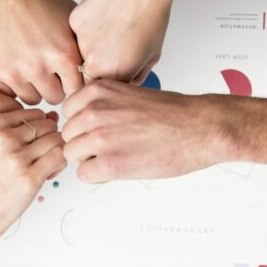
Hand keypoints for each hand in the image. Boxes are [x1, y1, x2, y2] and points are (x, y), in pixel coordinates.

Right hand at [0, 0, 82, 104]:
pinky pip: (7, 92)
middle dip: (54, 86)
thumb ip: (82, 50)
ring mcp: (12, 71)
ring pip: (30, 98)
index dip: (73, 82)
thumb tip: (99, 71)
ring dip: (32, 86)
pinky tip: (12, 61)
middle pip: (54, 98)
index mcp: (63, 54)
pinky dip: (9, 81)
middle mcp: (38, 66)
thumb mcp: (71, 21)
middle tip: (47, 69)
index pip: (77, 90)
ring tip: (29, 63)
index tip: (68, 76)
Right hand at [0, 108, 66, 244]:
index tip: (33, 145)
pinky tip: (47, 174)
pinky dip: (59, 165)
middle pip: (49, 126)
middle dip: (51, 140)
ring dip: (56, 153)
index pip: (36, 113)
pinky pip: (60, 157)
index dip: (41, 129)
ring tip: (44, 167)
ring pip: (57, 140)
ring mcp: (17, 157)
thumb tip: (53, 117)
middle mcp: (5, 137)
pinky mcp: (29, 176)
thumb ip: (21, 129)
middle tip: (41, 158)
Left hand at [61, 80, 224, 182]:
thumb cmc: (172, 113)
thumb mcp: (128, 93)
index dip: (83, 125)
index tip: (98, 130)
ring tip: (116, 156)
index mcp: (97, 91)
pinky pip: (84, 174)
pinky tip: (118, 168)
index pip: (68, 113)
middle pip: (68, 135)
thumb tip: (83, 120)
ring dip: (90, 160)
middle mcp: (94, 111)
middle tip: (110, 147)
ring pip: (72, 155)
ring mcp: (99, 138)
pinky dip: (98, 175)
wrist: (199, 128)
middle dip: (84, 143)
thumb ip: (102, 104)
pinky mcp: (109, 163)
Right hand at [69, 0, 212, 82]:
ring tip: (110, 30)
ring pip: (79, 53)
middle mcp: (94, 63)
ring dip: (91, 47)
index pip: (100, 90)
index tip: (112, 71)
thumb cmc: (151, 18)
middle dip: (98, 65)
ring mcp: (81, 42)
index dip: (107, 81)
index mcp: (114, 75)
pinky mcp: (74, 23)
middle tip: (112, 47)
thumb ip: (133, 78)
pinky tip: (103, 18)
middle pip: (87, 74)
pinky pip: (76, 34)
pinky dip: (87, 29)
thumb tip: (123, 86)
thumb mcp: (150, 57)